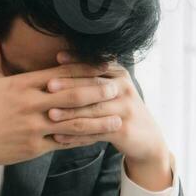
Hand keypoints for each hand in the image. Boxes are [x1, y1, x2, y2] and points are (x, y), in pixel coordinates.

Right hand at [0, 25, 123, 178]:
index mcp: (22, 84)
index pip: (60, 73)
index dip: (84, 68)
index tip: (103, 66)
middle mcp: (30, 104)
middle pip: (72, 95)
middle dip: (97, 91)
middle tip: (117, 88)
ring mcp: (34, 127)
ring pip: (73, 121)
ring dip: (98, 119)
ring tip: (119, 117)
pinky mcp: (35, 147)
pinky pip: (65, 142)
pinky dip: (83, 139)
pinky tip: (99, 137)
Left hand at [44, 53, 173, 190]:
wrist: (146, 139)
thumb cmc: (119, 110)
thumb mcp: (112, 89)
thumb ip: (92, 77)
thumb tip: (59, 58)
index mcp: (120, 75)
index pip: (97, 65)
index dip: (77, 60)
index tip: (57, 57)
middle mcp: (124, 90)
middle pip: (94, 86)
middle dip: (70, 85)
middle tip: (48, 86)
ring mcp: (125, 110)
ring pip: (93, 110)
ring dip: (70, 113)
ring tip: (50, 114)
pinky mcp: (124, 131)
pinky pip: (95, 132)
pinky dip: (76, 136)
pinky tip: (58, 137)